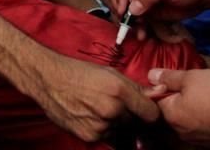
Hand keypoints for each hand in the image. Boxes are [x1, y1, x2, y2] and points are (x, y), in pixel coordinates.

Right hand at [33, 55, 159, 141]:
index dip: (150, 111)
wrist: (49, 80)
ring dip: (116, 123)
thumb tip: (160, 92)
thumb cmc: (79, 72)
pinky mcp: (89, 136)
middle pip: (135, 122)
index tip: (146, 109)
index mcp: (119, 90)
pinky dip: (102, 128)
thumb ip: (136, 87)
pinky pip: (106, 136)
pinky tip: (91, 114)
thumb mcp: (110, 73)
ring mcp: (100, 125)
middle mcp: (112, 110)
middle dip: (131, 116)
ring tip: (99, 107)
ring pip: (120, 130)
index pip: (151, 114)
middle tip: (115, 103)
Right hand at [109, 0, 207, 22]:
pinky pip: (134, 20)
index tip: (124, 8)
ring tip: (139, 31)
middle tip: (128, 21)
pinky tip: (143, 35)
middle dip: (120, 9)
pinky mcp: (146, 10)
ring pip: (123, 10)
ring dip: (127, 22)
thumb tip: (131, 9)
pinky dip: (136, 28)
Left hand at [147, 68, 209, 146]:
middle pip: (168, 112)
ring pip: (183, 121)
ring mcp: (193, 139)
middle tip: (186, 86)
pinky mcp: (208, 143)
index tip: (168, 80)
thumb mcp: (190, 77)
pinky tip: (208, 109)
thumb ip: (169, 77)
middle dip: (174, 100)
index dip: (159, 88)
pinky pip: (197, 128)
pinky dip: (199, 119)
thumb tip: (150, 75)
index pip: (154, 100)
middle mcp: (178, 131)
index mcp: (170, 115)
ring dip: (187, 110)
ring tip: (200, 97)